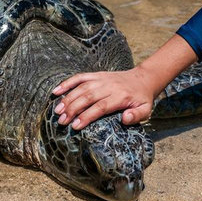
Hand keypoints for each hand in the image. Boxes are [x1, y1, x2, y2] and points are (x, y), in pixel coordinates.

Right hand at [52, 34, 197, 129]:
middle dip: (73, 109)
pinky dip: (67, 83)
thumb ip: (136, 116)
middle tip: (62, 121)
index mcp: (120, 97)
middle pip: (88, 97)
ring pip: (81, 88)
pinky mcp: (96, 75)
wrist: (143, 79)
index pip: (100, 106)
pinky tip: (56, 91)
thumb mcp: (145, 110)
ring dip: (68, 98)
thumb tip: (124, 119)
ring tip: (57, 111)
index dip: (87, 116)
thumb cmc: (142, 99)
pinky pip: (80, 77)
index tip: (75, 125)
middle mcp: (109, 86)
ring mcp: (101, 79)